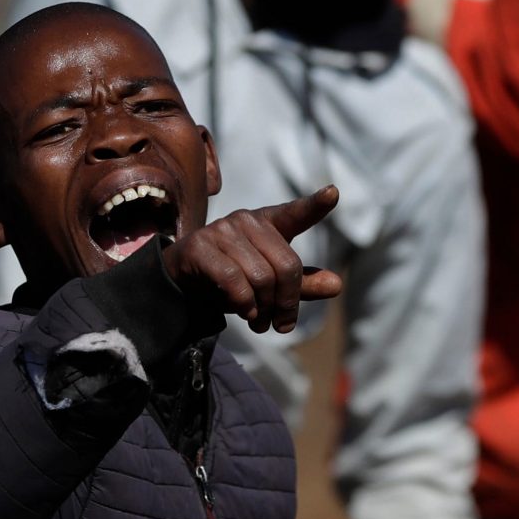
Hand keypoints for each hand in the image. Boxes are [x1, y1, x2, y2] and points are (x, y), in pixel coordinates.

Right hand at [158, 186, 343, 334]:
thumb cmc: (232, 279)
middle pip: (286, 266)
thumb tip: (336, 285)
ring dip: (264, 309)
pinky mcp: (200, 246)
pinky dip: (243, 303)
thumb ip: (301, 284)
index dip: (315, 205)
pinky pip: (233, 280)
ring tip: (259, 321)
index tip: (333, 194)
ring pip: (261, 278)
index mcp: (268, 222)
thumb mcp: (270, 283)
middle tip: (280, 325)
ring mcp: (221, 230)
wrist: (182, 283)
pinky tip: (244, 312)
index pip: (295, 213)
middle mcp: (246, 220)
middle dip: (286, 303)